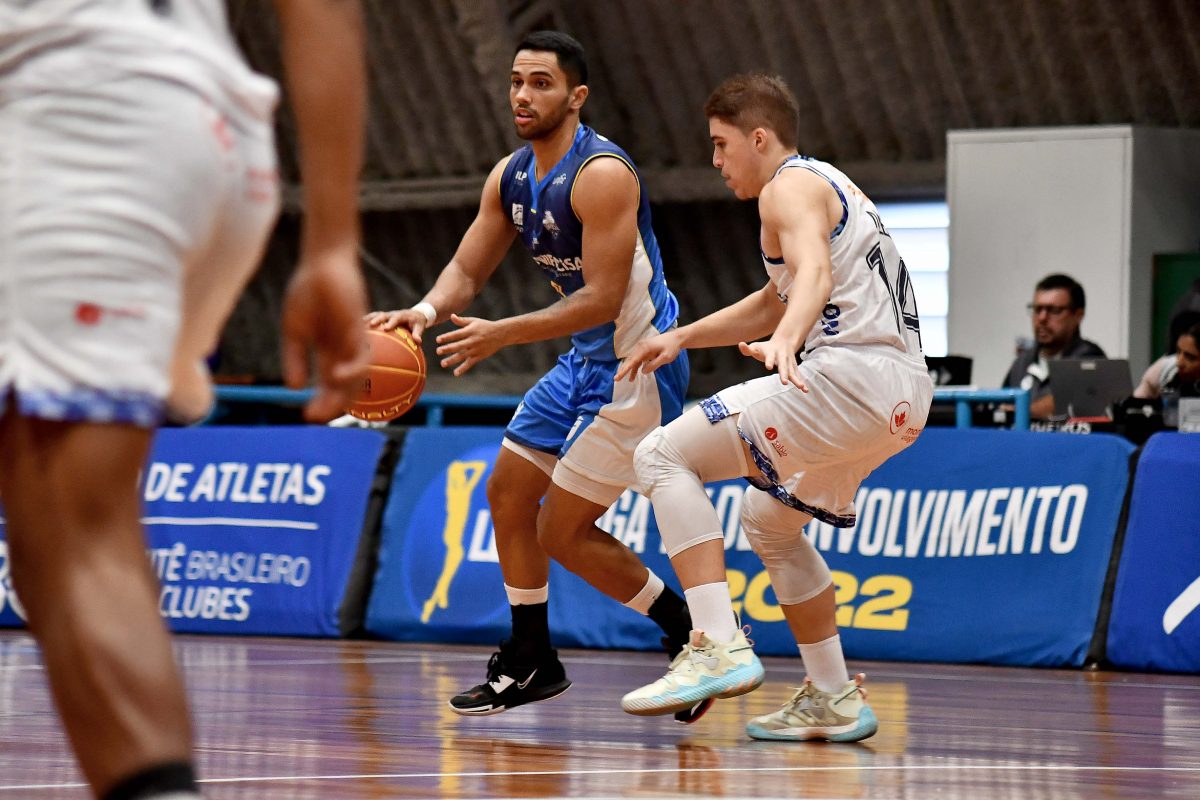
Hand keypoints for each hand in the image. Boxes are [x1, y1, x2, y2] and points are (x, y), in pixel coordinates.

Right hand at [282, 253, 369, 421]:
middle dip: (332, 406)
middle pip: (346, 387)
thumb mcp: (294, 331)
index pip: (329, 385)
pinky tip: (335, 378)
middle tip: (316, 418)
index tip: (307, 416)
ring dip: (342, 394)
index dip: (321, 402)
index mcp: (328, 352)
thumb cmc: (307, 293)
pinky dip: (351, 370)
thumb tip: (294, 389)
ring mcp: (354, 340)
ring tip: (325, 407)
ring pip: (357, 376)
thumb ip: (294, 359)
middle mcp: (344, 351)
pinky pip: (361, 355)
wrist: (322, 264)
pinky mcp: (359, 329)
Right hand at [364, 308, 428, 342]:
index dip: (391, 322)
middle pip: (383, 315)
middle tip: (370, 325)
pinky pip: (373, 317)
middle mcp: (393, 314)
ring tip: (358, 324)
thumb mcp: (420, 327)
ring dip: (368, 319)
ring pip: (376, 315)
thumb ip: (418, 333)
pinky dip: (366, 320)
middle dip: (377, 319)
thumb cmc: (417, 322)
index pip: (396, 318)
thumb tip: (418, 342)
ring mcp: (387, 314)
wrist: (415, 314)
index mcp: (402, 315)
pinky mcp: (382, 316)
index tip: (386, 328)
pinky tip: (356, 325)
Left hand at [435, 314, 506, 375]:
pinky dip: (463, 368)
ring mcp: (476, 349)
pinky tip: (455, 373)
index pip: (456, 334)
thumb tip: (451, 316)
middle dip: (448, 349)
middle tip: (438, 351)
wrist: (500, 334)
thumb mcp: (474, 321)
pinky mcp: (479, 356)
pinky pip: (470, 363)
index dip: (447, 337)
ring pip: (462, 356)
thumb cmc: (485, 326)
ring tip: (443, 364)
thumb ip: (462, 321)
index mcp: (470, 331)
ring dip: (452, 360)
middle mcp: (473, 340)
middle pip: (458, 345)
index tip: (438, 340)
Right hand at [615, 331, 681, 381]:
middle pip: (630, 360)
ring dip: (629, 369)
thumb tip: (642, 371)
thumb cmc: (672, 347)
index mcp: (644, 348)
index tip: (617, 377)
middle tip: (616, 379)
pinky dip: (635, 367)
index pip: (632, 361)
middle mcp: (640, 346)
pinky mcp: (645, 349)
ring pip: (633, 360)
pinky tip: (633, 375)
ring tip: (628, 380)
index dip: (624, 370)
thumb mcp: (665, 358)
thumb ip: (654, 365)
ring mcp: (642, 347)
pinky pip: (638, 359)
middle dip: (623, 370)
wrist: (676, 338)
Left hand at [738, 338, 807, 390]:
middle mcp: (782, 357)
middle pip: (783, 366)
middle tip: (784, 383)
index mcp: (772, 352)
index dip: (769, 361)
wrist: (784, 341)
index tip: (768, 367)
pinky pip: (798, 375)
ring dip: (797, 379)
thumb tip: (741, 344)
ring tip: (800, 387)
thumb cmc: (766, 347)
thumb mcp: (756, 347)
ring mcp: (789, 362)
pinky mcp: (793, 367)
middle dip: (784, 374)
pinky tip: (805, 390)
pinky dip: (801, 381)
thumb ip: (747, 349)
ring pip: (793, 371)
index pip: (770, 357)